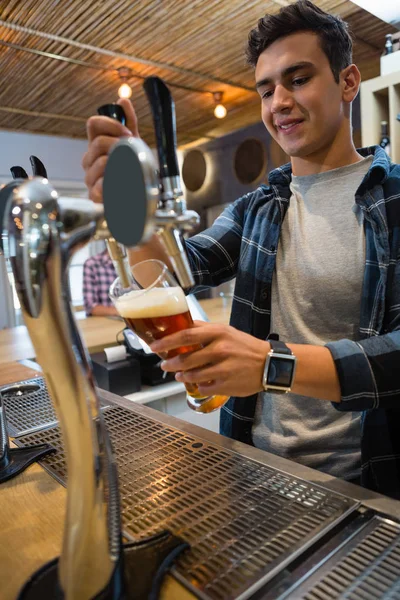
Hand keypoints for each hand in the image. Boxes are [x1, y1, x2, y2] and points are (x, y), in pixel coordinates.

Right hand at [82, 98, 139, 202]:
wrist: (137, 196)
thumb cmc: (131, 170)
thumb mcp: (133, 144)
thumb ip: (128, 123)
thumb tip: (123, 100)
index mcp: (96, 145)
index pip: (93, 123)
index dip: (111, 124)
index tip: (127, 133)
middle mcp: (89, 160)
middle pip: (97, 142)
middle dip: (118, 144)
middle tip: (131, 152)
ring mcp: (90, 178)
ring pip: (100, 162)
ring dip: (118, 164)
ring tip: (129, 169)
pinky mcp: (94, 195)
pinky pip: (99, 185)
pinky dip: (112, 183)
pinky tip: (121, 184)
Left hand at [150, 322, 269, 397]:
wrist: (269, 364)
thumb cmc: (244, 346)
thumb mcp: (225, 331)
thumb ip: (203, 329)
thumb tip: (181, 325)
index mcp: (218, 333)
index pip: (186, 336)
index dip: (167, 342)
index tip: (154, 346)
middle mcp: (221, 349)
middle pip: (187, 358)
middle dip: (171, 363)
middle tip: (164, 365)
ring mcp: (224, 368)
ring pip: (193, 375)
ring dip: (182, 376)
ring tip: (179, 375)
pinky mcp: (227, 385)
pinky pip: (204, 387)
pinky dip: (197, 386)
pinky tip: (197, 383)